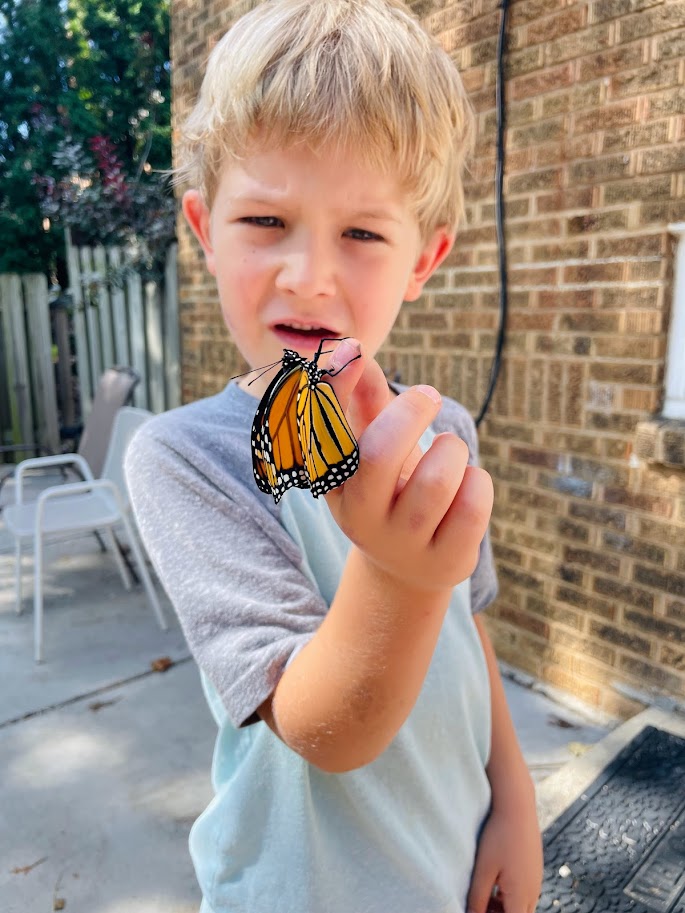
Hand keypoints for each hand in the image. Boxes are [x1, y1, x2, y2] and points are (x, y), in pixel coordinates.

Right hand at [326, 340, 493, 592]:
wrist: (407, 570)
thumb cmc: (389, 491)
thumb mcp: (370, 450)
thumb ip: (364, 404)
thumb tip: (358, 354)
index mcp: (333, 480)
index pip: (322, 431)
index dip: (335, 386)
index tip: (354, 348)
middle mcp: (359, 514)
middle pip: (380, 454)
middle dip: (411, 412)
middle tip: (428, 396)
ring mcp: (401, 543)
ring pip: (436, 480)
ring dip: (452, 451)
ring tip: (450, 452)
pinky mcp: (444, 561)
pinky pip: (472, 506)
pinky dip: (478, 481)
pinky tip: (468, 484)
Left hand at [466, 781, 542, 912]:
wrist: (517, 806)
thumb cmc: (499, 835)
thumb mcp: (483, 869)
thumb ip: (478, 898)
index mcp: (521, 895)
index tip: (481, 909)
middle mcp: (533, 892)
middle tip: (480, 906)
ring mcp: (536, 880)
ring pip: (521, 906)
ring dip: (504, 908)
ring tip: (484, 896)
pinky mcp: (534, 870)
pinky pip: (524, 893)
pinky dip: (509, 896)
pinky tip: (494, 882)